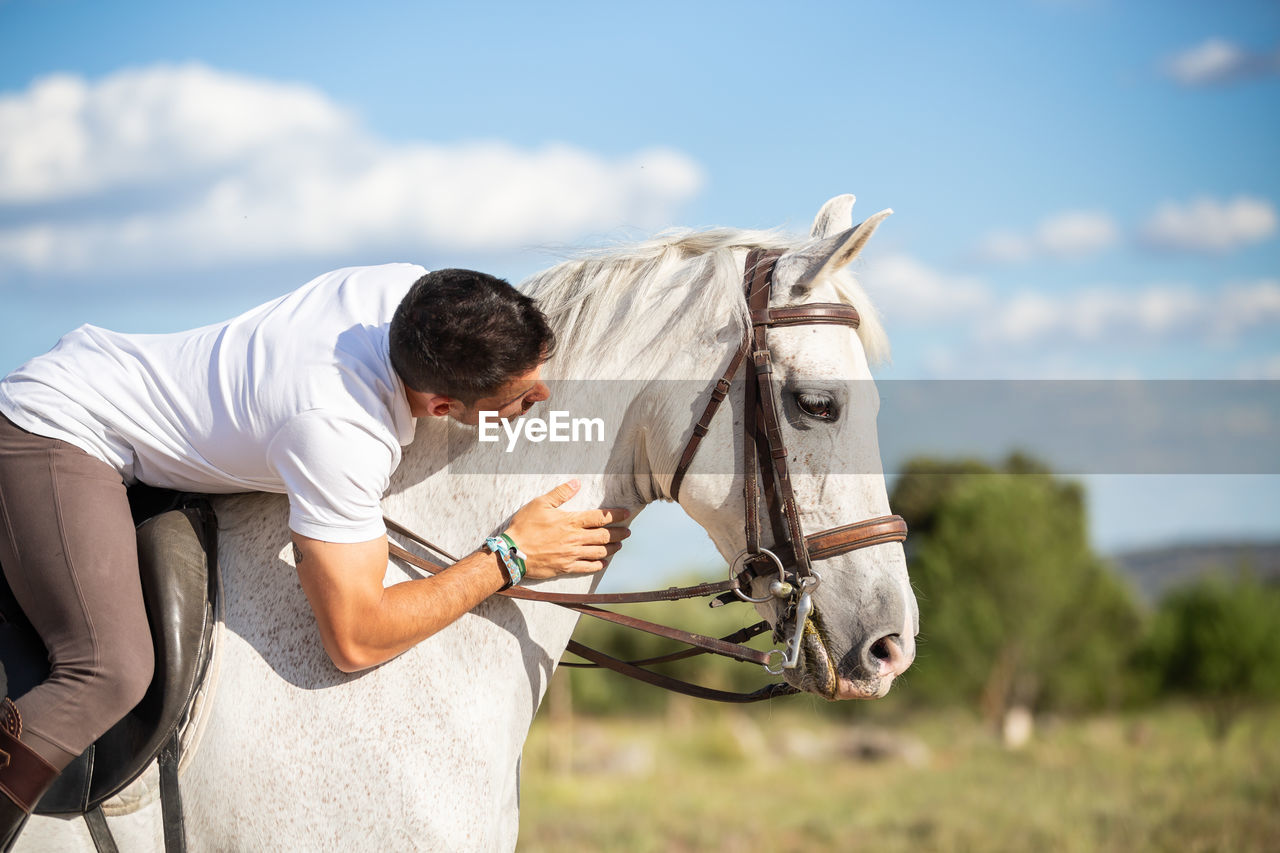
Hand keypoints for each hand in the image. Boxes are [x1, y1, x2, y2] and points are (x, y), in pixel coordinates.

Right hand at [504, 479, 630, 578]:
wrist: (512, 553)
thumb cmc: (525, 526)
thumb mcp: (540, 503)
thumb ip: (560, 493)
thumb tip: (576, 483)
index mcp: (571, 521)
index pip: (600, 517)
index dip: (616, 515)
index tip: (626, 514)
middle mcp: (575, 539)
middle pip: (604, 536)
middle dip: (619, 533)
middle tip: (628, 532)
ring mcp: (571, 555)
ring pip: (599, 552)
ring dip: (612, 548)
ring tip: (619, 546)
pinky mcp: (565, 567)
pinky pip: (587, 567)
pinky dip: (598, 565)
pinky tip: (603, 563)